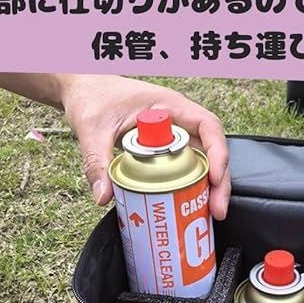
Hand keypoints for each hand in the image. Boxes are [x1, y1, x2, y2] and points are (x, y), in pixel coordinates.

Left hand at [60, 74, 230, 219]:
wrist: (85, 89)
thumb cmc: (93, 96)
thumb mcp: (92, 129)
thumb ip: (97, 162)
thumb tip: (104, 196)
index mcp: (169, 105)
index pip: (208, 126)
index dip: (217, 152)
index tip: (215, 178)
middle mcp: (179, 120)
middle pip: (211, 150)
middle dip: (219, 181)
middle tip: (217, 209)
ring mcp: (174, 135)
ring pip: (202, 161)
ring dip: (208, 187)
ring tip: (208, 213)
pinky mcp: (166, 149)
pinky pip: (186, 167)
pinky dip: (192, 186)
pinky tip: (189, 206)